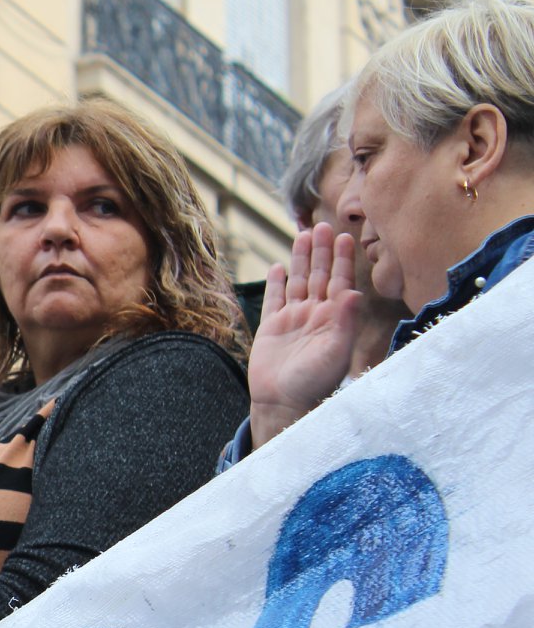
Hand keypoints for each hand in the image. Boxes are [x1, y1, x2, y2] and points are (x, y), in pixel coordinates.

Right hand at [248, 223, 361, 448]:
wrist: (283, 403)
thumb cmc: (313, 382)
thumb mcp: (335, 352)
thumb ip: (344, 321)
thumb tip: (354, 292)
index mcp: (333, 318)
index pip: (340, 281)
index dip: (342, 259)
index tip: (344, 235)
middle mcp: (315, 315)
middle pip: (320, 275)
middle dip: (322, 250)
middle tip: (322, 224)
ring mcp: (293, 320)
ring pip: (299, 281)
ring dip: (302, 259)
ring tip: (302, 234)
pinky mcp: (272, 327)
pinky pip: (275, 299)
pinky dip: (276, 283)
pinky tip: (278, 267)